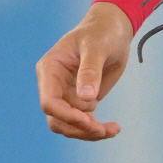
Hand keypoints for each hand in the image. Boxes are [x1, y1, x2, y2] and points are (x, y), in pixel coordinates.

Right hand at [36, 1, 133, 139]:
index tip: (87, 120)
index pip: (49, 102)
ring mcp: (68, 95)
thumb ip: (90, 71)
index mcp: (50, 70)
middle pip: (57, 119)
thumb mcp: (96, 46)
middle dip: (78, 128)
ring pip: (70, 125)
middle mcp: (55, 85)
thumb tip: (86, 98)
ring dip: (89, 132)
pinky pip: (84, 122)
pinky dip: (97, 129)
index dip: (65, 115)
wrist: (113, 30)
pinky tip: (113, 129)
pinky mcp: (83, 100)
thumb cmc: (101, 32)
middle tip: (101, 130)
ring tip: (112, 130)